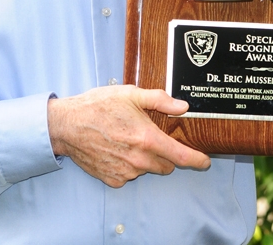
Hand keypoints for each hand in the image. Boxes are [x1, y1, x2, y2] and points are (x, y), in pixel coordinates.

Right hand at [47, 85, 210, 187]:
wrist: (67, 125)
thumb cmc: (97, 106)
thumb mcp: (130, 94)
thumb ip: (159, 100)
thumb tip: (182, 106)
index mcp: (147, 139)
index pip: (181, 156)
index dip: (197, 160)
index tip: (205, 161)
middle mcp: (139, 159)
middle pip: (166, 165)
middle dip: (164, 153)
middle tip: (150, 136)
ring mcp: (125, 172)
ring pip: (147, 169)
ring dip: (145, 158)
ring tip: (128, 139)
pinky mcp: (113, 179)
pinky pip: (129, 175)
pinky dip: (128, 164)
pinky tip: (116, 148)